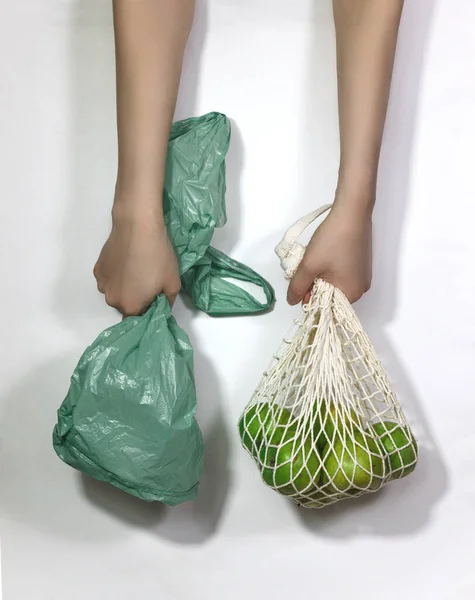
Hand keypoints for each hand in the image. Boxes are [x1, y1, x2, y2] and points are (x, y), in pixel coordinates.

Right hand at [94, 201, 180, 316]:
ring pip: (116, 292)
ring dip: (125, 286)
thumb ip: (167, 302)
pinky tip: (126, 261)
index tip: (156, 300)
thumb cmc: (158, 256)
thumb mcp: (173, 282)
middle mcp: (113, 299)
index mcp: (131, 307)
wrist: (137, 227)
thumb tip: (162, 308)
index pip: (139, 320)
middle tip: (149, 281)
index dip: (148, 311)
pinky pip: (109, 279)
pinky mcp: (97, 269)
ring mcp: (102, 284)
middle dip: (137, 298)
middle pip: (126, 306)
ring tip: (137, 269)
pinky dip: (116, 275)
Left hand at [287, 200, 371, 304]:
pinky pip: (341, 275)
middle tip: (306, 268)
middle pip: (330, 297)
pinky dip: (329, 270)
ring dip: (320, 277)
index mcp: (351, 294)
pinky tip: (324, 256)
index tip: (300, 284)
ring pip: (334, 285)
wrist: (351, 211)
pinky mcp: (361, 264)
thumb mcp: (309, 266)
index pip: (325, 308)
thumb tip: (292, 301)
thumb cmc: (332, 240)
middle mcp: (360, 289)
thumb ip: (298, 287)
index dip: (309, 299)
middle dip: (314, 286)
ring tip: (314, 260)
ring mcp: (362, 276)